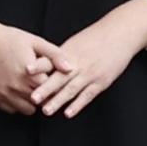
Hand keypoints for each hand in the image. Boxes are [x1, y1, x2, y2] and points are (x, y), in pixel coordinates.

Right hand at [0, 3, 70, 115]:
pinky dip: (17, 103)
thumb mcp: (35, 41)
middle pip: (42, 102)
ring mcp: (4, 93)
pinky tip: (19, 91)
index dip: (56, 87)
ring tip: (32, 89)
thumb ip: (55, 55)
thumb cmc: (8, 38)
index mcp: (30, 73)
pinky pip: (12, 109)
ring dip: (32, 102)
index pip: (52, 91)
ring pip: (28, 110)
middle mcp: (16, 86)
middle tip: (47, 87)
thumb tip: (71, 69)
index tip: (57, 82)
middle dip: (46, 96)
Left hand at [31, 0, 146, 118]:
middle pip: (59, 78)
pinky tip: (68, 113)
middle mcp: (78, 63)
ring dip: (58, 101)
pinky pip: (87, 95)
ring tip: (46, 111)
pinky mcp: (101, 81)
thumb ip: (61, 56)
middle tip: (32, 98)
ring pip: (71, 89)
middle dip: (45, 89)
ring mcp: (90, 73)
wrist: (120, 33)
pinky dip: (78, 105)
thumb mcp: (76, 43)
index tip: (26, 71)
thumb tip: (44, 65)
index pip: (51, 60)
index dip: (38, 66)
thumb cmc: (97, 37)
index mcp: (69, 52)